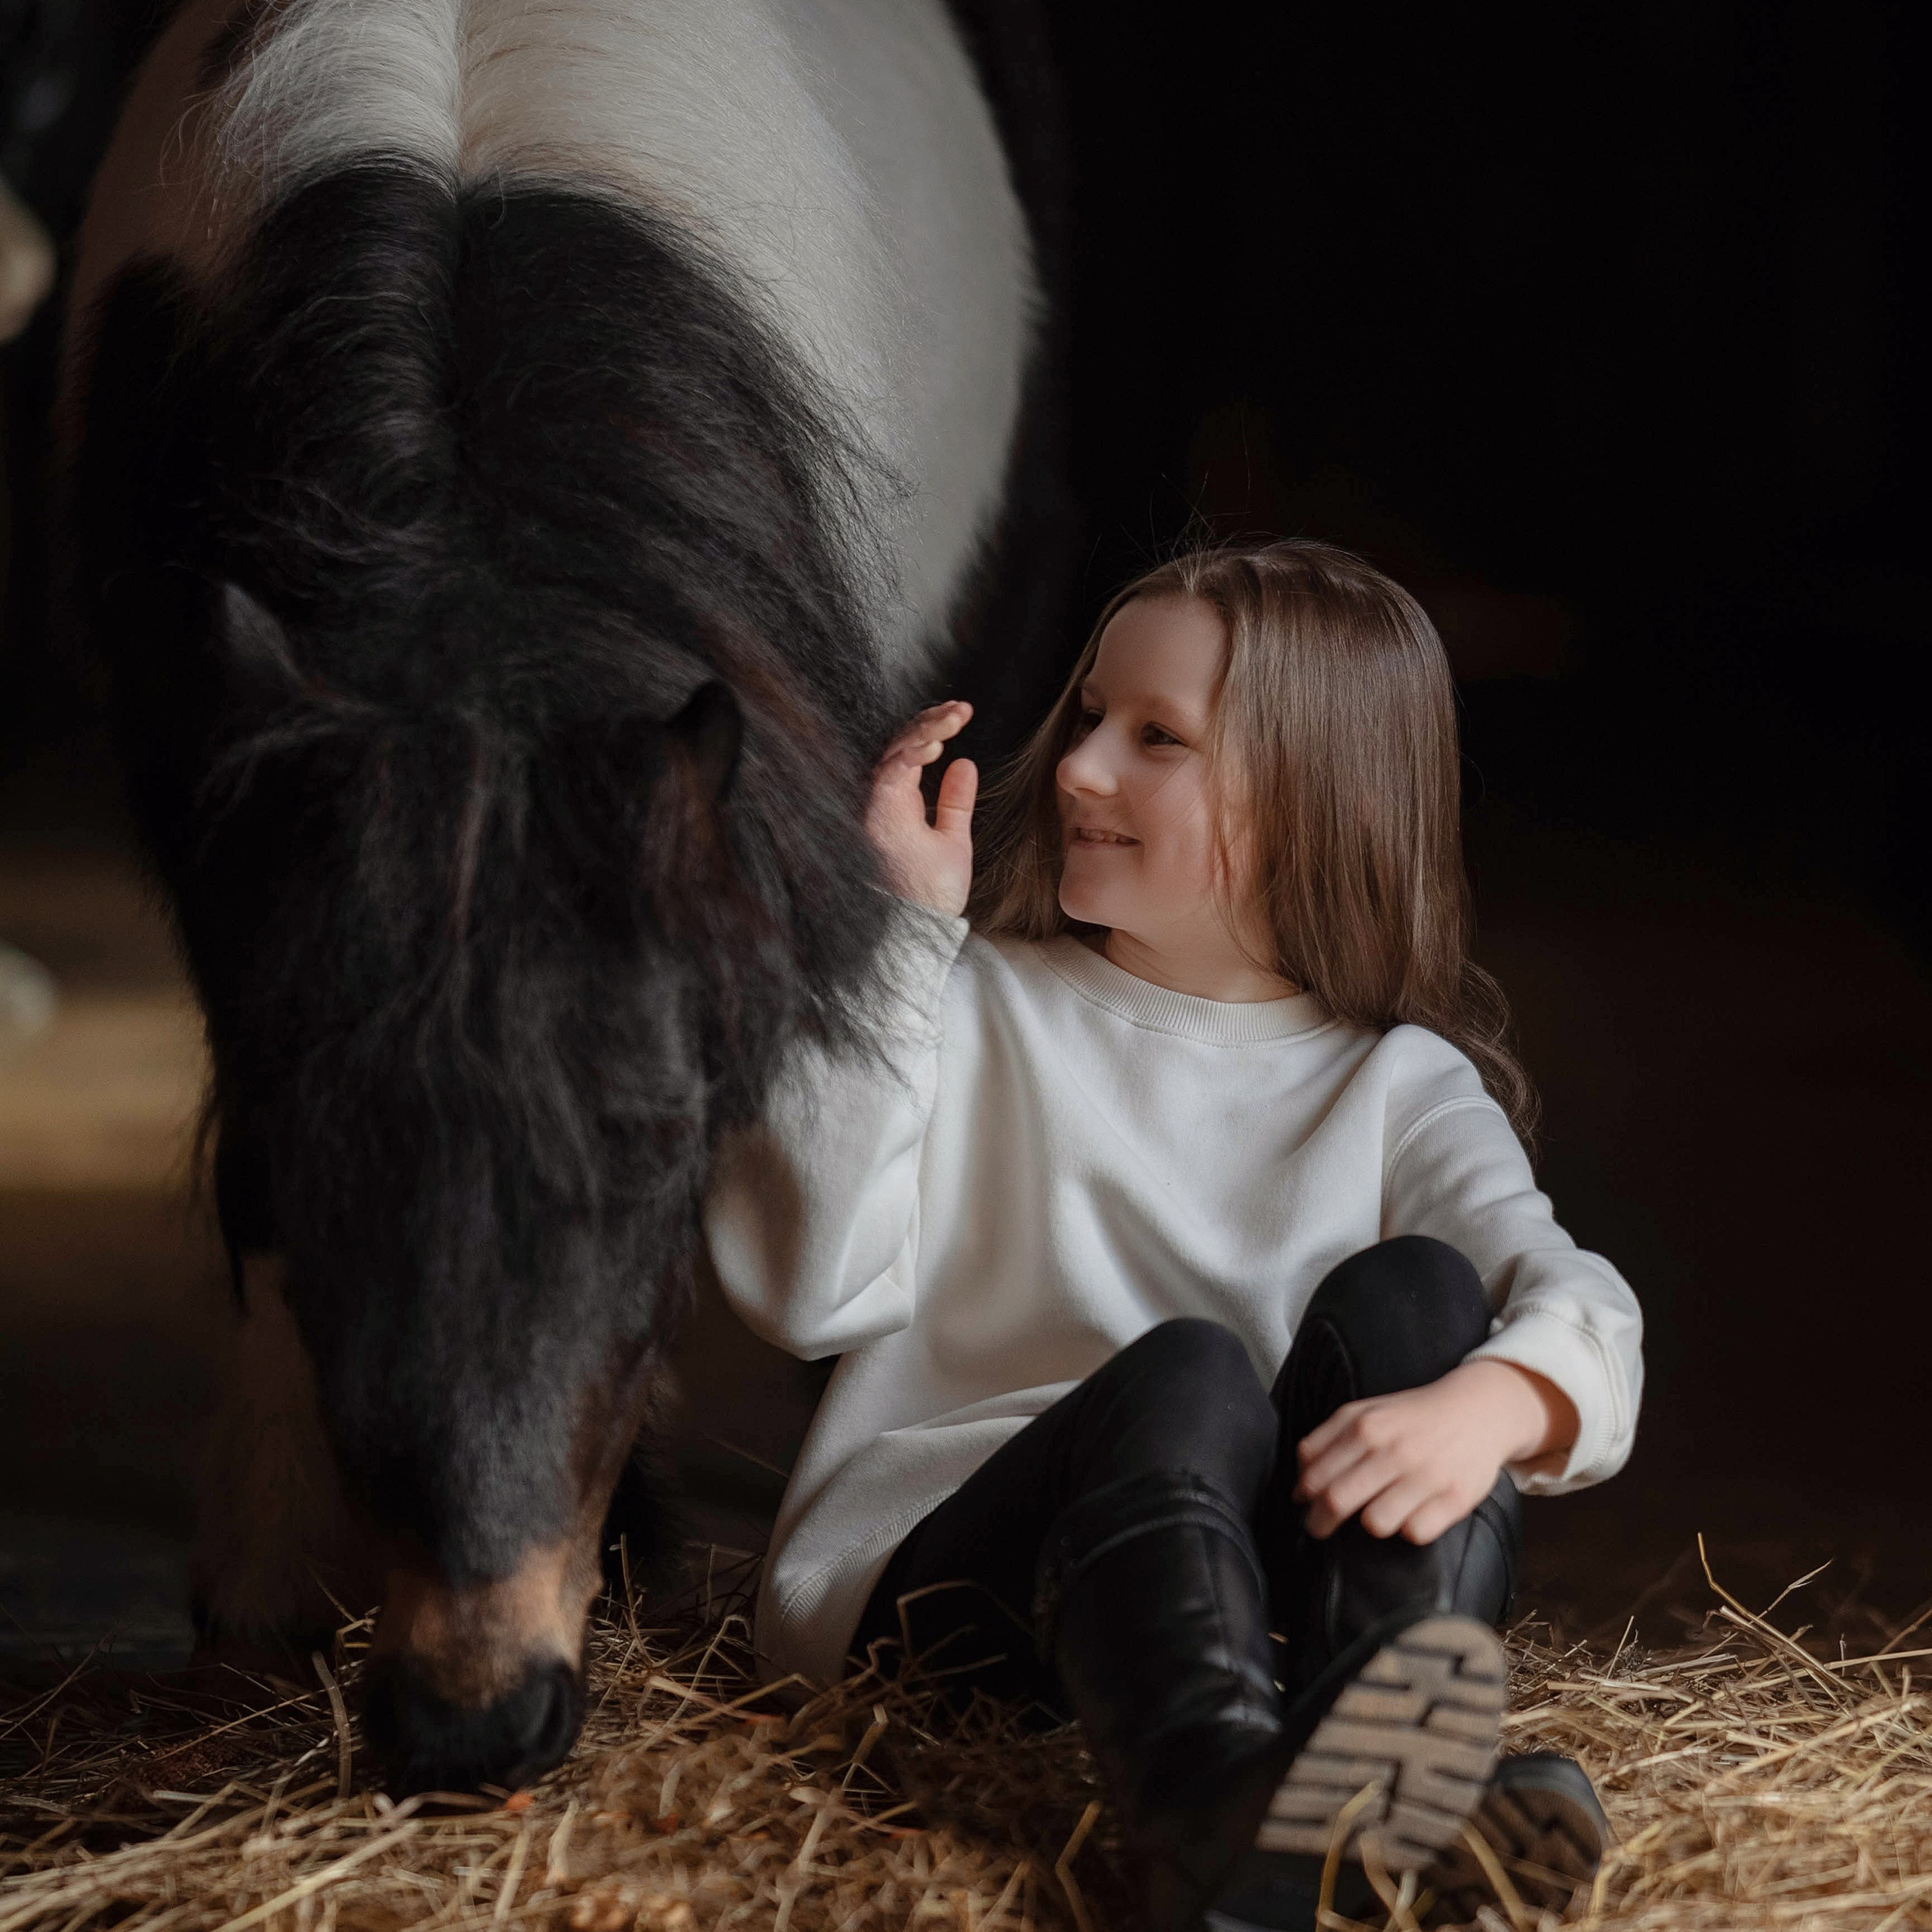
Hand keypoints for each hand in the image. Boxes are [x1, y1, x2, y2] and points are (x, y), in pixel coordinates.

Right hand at [865, 700, 976, 915]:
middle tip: (961, 710)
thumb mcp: (953, 840)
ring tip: (954, 718)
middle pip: (901, 744)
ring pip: (894, 751)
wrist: (920, 928)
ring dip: (925, 730)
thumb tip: (964, 764)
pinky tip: (936, 743)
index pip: (911, 753)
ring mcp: (879, 806)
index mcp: (901, 803)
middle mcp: (886, 800)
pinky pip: (889, 772)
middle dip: (930, 720)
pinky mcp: (877, 815)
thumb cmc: (930, 895)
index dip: (933, 729)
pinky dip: (912, 754)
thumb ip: (955, 803)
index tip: (961, 715)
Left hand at [1293, 1360, 1577, 1544]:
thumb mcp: (1365, 1412)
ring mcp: (1426, 1476)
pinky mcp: (1454, 1500)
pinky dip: (1410, 1528)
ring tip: (1379, 1511)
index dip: (1303, 1496)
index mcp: (1365, 1426)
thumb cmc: (1412, 1417)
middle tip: (1319, 1528)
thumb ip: (1327, 1439)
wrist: (1478, 1410)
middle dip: (1320, 1522)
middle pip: (1337, 1501)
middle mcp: (1393, 1451)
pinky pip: (1415, 1533)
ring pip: (1375, 1523)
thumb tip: (1300, 1481)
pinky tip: (1413, 1512)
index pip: (1315, 1473)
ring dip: (1371, 1522)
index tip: (1303, 1505)